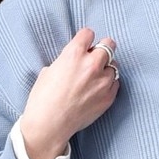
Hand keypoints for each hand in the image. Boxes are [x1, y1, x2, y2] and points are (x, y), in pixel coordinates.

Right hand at [17, 27, 122, 158]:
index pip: (89, 33)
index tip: (84, 46)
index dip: (85, 39)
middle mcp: (91, 64)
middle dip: (103, 49)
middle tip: (97, 58)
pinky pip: (116, 84)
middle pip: (109, 44)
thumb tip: (70, 64)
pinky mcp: (108, 98)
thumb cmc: (43, 98)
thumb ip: (64, 62)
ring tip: (96, 78)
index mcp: (74, 53)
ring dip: (107, 69)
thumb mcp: (48, 71)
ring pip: (114, 66)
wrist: (50, 124)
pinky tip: (99, 90)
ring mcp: (102, 82)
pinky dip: (109, 85)